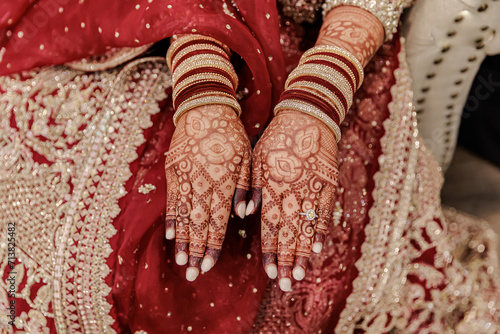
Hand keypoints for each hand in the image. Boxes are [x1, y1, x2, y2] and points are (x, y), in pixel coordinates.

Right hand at [165, 105, 250, 280]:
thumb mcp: (247, 158)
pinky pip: (172, 199)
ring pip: (184, 215)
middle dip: (197, 251)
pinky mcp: (174, 170)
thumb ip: (245, 188)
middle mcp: (203, 183)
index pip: (218, 221)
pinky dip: (171, 219)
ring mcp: (186, 177)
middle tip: (193, 274)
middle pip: (199, 224)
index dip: (213, 245)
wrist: (205, 107)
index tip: (209, 265)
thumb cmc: (231, 135)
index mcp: (224, 181)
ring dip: (183, 240)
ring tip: (181, 261)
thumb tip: (244, 215)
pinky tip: (170, 235)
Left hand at [248, 110, 337, 290]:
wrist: (307, 115)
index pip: (270, 226)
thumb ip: (251, 187)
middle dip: (287, 260)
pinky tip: (318, 249)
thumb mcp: (257, 158)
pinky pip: (323, 211)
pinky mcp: (327, 183)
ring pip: (306, 227)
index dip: (271, 250)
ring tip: (301, 274)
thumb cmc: (277, 138)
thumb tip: (244, 214)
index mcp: (271, 186)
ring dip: (303, 252)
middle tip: (286, 284)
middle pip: (289, 232)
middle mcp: (291, 191)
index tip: (270, 271)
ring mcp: (311, 188)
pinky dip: (321, 231)